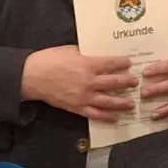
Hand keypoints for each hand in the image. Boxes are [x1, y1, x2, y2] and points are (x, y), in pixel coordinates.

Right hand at [21, 45, 137, 120]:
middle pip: (114, 82)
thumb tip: (97, 55)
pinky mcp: (77, 107)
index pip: (112, 63)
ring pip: (109, 101)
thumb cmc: (50, 59)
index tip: (129, 63)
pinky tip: (116, 117)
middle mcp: (89, 81)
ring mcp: (84, 96)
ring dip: (122, 102)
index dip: (123, 63)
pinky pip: (95, 114)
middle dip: (128, 82)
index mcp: (88, 64)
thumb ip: (86, 54)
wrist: (32, 76)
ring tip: (132, 103)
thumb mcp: (71, 50)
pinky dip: (107, 116)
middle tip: (136, 82)